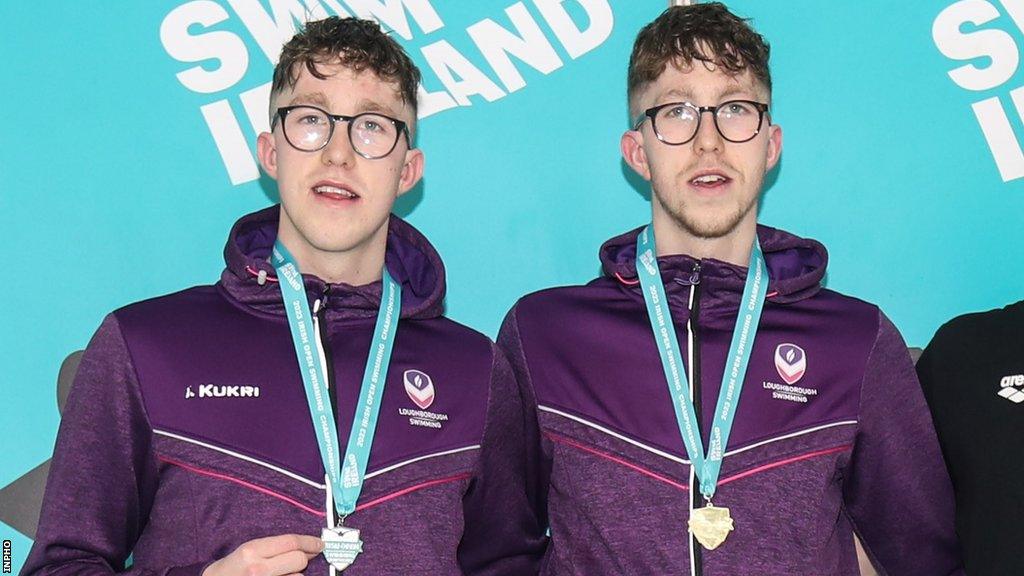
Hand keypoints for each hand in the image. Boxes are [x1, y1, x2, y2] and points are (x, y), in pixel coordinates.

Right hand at [203, 534, 323, 575]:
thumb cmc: (232, 569)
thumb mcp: (248, 551)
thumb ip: (273, 547)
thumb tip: (304, 546)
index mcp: (252, 551)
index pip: (291, 542)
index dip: (310, 542)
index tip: (320, 543)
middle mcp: (259, 568)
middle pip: (299, 559)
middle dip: (305, 558)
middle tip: (304, 558)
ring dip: (296, 574)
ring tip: (283, 573)